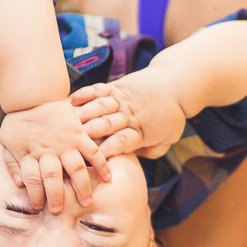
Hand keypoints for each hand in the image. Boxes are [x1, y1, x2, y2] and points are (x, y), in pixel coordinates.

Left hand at [0, 100, 110, 212]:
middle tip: (60, 211)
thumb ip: (11, 163)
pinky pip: (93, 150)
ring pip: (76, 169)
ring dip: (82, 187)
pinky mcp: (78, 133)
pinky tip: (108, 178)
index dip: (35, 195)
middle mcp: (48, 150)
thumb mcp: (6, 141)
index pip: (31, 179)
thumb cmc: (18, 121)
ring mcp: (65, 142)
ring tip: (87, 202)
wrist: (33, 94)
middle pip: (53, 179)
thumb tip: (18, 183)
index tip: (39, 206)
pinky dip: (102, 164)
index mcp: (30, 153)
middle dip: (57, 197)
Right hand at [72, 70, 187, 159]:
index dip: (110, 148)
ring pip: (101, 106)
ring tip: (69, 122)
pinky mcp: (117, 86)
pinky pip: (99, 89)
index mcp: (141, 131)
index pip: (123, 141)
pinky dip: (85, 94)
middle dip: (92, 132)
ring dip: (85, 114)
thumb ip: (149, 152)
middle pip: (108, 123)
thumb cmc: (171, 117)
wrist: (176, 85)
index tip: (97, 156)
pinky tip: (71, 101)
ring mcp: (123, 99)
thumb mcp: (166, 141)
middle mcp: (130, 114)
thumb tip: (130, 161)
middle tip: (74, 140)